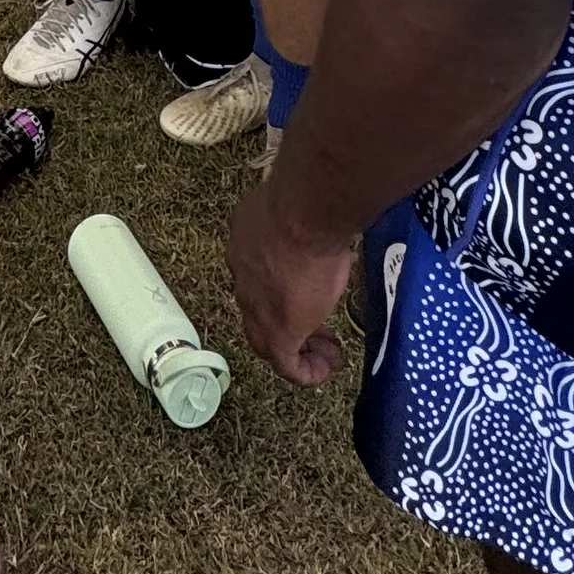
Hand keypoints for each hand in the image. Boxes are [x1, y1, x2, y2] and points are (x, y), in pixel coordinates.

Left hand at [227, 179, 354, 387]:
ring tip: (329, 350)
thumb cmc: (306, 202)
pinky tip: (331, 365)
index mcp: (245, 241)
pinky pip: (287, 365)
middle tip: (317, 326)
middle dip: (285, 321)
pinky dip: (308, 371)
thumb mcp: (299, 208)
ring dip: (298, 346)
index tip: (308, 287)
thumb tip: (323, 218)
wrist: (303, 217)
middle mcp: (242, 275)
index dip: (280, 286)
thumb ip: (304, 219)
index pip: (255, 273)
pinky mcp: (278, 333)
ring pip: (268, 339)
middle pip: (257, 309)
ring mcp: (255, 306)